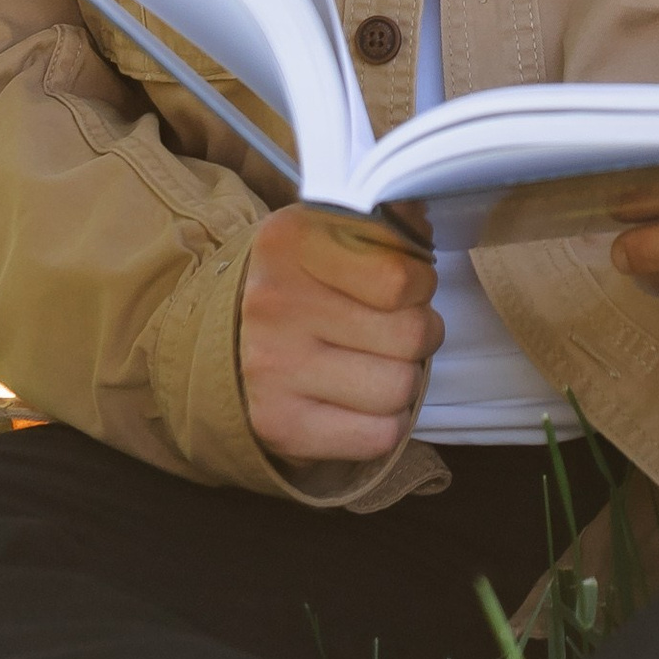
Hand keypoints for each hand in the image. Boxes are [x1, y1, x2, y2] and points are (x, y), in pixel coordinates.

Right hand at [240, 203, 440, 463]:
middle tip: (394, 328)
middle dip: (419, 333)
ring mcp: (272, 369)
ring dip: (404, 378)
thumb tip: (425, 231)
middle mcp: (275, 304)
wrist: (234, 335)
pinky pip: (379, 436)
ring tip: (376, 361)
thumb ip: (389, 221)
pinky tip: (361, 399)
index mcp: (292, 242)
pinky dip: (385, 422)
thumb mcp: (333, 229)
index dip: (420, 284)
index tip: (405, 286)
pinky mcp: (279, 425)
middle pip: (410, 336)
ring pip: (400, 388)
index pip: (401, 279)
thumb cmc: (307, 279)